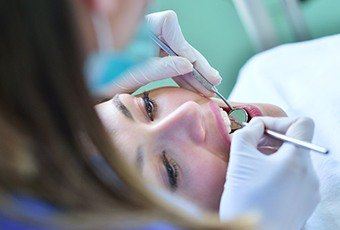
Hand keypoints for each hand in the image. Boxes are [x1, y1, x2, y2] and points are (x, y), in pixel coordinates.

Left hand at [104, 10, 220, 96]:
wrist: (82, 83)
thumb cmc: (97, 77)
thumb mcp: (127, 74)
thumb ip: (156, 68)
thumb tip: (186, 64)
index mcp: (134, 27)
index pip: (168, 25)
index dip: (183, 46)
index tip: (191, 66)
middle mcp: (143, 31)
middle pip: (177, 42)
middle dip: (196, 65)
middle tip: (212, 82)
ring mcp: (148, 42)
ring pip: (177, 54)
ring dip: (193, 73)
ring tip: (208, 88)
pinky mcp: (150, 53)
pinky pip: (171, 61)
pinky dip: (182, 74)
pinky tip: (194, 85)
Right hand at [219, 117, 319, 229]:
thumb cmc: (245, 201)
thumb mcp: (240, 159)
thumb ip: (247, 134)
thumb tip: (255, 127)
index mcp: (297, 161)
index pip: (302, 124)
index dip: (278, 121)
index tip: (259, 130)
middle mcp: (309, 176)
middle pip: (295, 143)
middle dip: (270, 140)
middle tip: (249, 146)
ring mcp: (308, 192)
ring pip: (293, 162)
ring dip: (272, 157)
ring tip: (251, 165)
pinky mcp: (303, 205)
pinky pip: (293, 179)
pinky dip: (277, 173)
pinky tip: (259, 182)